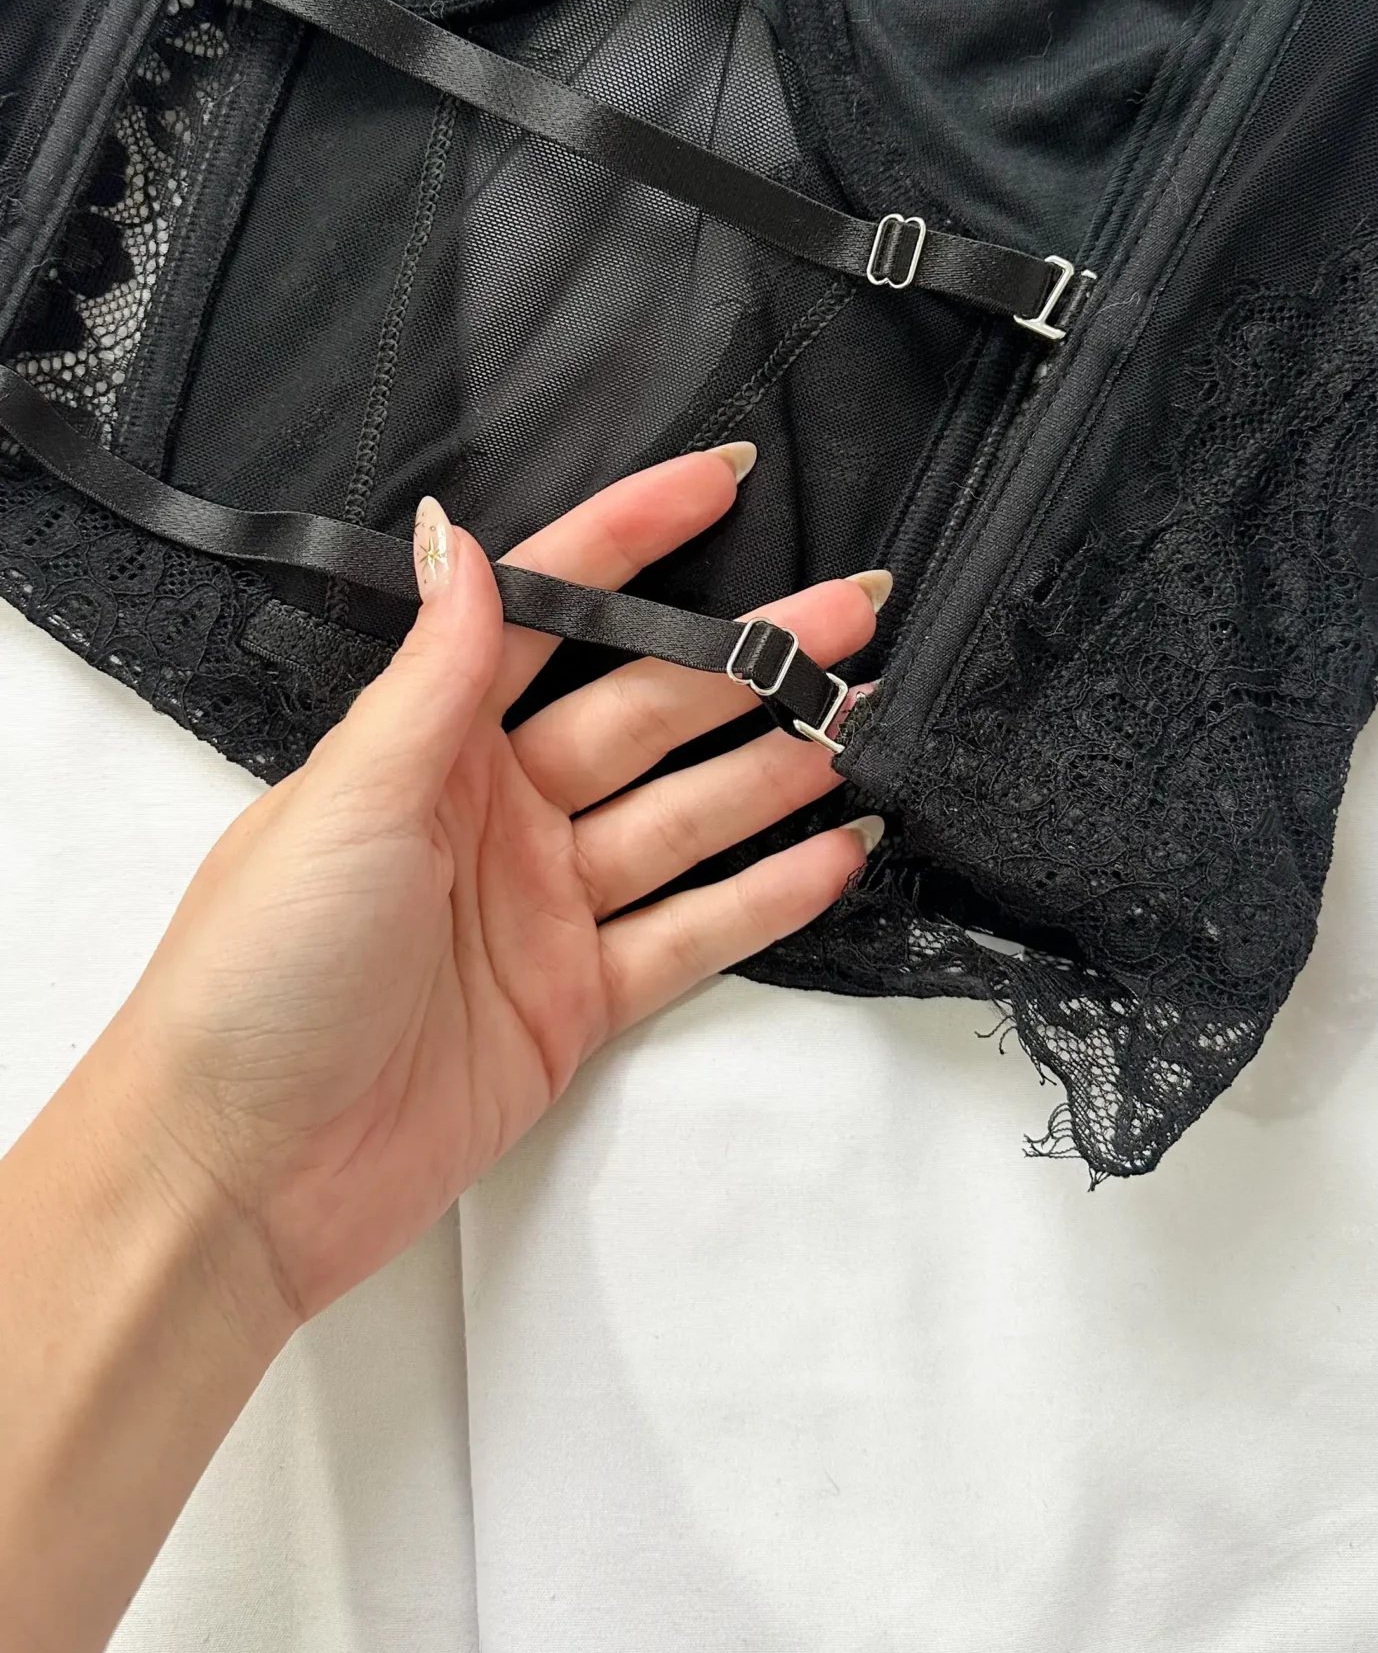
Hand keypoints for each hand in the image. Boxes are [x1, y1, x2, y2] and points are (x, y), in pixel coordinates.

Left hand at [117, 443, 884, 1334]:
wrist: (234, 1172)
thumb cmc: (257, 973)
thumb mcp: (348, 800)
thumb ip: (431, 674)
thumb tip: (461, 534)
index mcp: (427, 744)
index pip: (548, 613)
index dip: (632, 541)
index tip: (724, 479)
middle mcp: (494, 811)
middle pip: (645, 713)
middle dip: (748, 660)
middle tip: (854, 612)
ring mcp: (540, 908)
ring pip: (685, 816)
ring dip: (775, 769)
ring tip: (867, 718)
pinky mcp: (573, 1003)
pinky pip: (690, 934)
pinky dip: (766, 897)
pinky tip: (838, 851)